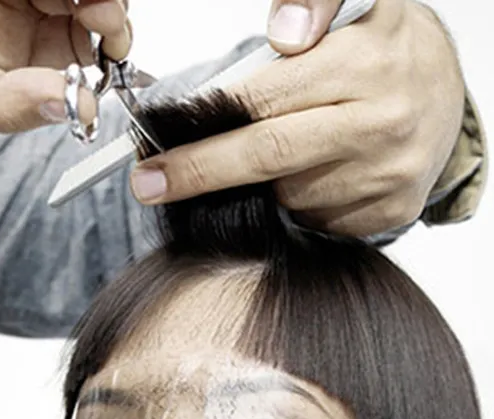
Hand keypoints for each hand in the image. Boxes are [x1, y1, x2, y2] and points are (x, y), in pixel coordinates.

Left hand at [130, 0, 465, 238]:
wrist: (447, 96)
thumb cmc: (383, 52)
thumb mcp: (352, 7)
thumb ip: (311, 6)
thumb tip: (281, 36)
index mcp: (365, 63)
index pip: (263, 98)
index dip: (203, 122)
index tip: (157, 143)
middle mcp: (381, 122)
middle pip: (267, 156)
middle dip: (200, 172)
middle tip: (150, 185)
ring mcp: (388, 174)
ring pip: (288, 195)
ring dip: (262, 184)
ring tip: (276, 154)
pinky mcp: (391, 210)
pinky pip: (316, 218)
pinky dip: (297, 204)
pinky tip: (310, 176)